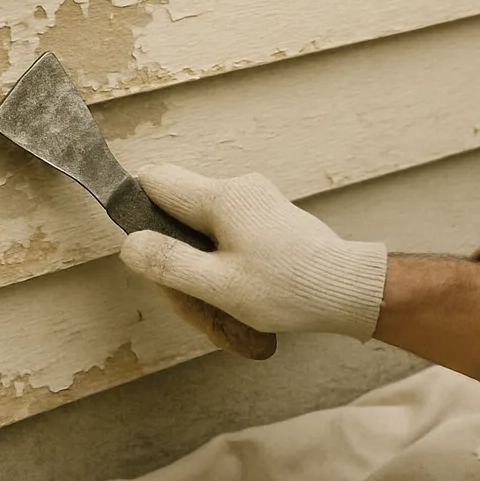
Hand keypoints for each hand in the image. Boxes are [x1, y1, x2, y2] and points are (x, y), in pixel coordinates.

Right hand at [120, 164, 388, 341]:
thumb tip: (130, 244)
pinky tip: (240, 293)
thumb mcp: (220, 285)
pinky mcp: (269, 217)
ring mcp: (257, 201)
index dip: (137, 209)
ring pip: (202, 225)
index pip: (155, 180)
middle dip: (173, 250)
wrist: (349, 291)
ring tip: (219, 300)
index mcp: (222, 197)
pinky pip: (227, 233)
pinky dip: (223, 262)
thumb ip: (170, 263)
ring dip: (199, 263)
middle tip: (189, 293)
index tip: (146, 249)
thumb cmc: (290, 289)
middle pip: (177, 208)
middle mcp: (239, 189)